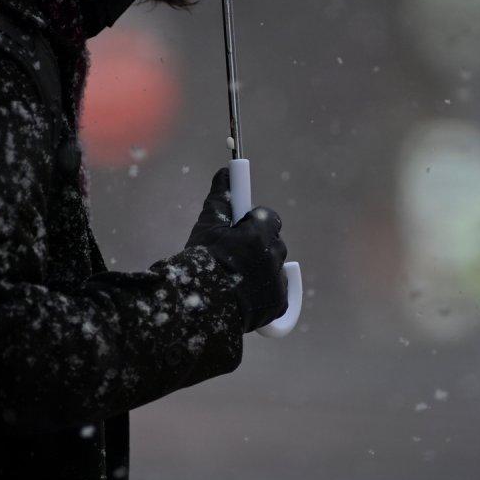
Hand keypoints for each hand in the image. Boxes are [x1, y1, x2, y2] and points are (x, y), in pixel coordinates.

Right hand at [186, 168, 287, 331]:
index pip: (269, 218)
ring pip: (275, 268)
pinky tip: (244, 295)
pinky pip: (277, 292)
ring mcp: (278, 282)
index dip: (253, 223)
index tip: (239, 230)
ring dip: (261, 269)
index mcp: (260, 234)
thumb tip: (226, 172)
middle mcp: (275, 256)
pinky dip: (265, 292)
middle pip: (273, 243)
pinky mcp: (278, 305)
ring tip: (235, 279)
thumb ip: (221, 198)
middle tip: (234, 256)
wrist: (200, 307)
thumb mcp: (207, 226)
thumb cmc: (202, 262)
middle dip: (258, 246)